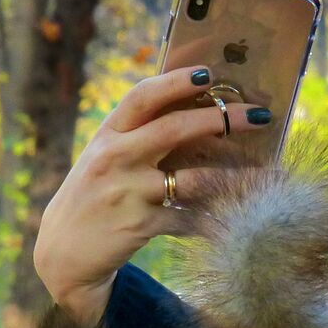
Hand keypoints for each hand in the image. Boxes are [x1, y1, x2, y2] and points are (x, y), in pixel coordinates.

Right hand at [34, 56, 272, 324]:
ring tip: (265, 173)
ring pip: (192, 179)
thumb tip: (198, 110)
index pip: (143, 97)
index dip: (177, 81)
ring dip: (233, 176)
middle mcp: (115, 158)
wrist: (62, 253)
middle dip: (222, 119)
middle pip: (175, 129)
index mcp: (108, 135)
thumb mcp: (106, 158)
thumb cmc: (95, 196)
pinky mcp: (139, 226)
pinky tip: (235, 220)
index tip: (210, 73)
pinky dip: (214, 220)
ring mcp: (126, 192)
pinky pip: (189, 219)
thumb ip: (141, 136)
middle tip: (259, 115)